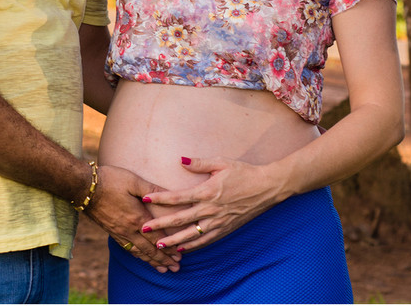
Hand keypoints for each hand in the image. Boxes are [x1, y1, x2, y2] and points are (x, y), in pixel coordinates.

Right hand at [88, 165, 181, 271]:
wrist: (83, 187)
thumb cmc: (110, 180)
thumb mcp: (133, 180)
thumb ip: (152, 190)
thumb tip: (170, 194)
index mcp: (137, 218)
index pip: (157, 239)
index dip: (169, 249)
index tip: (179, 257)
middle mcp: (129, 229)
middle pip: (149, 249)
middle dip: (164, 260)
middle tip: (176, 268)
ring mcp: (119, 232)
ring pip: (138, 252)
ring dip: (151, 261)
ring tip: (162, 269)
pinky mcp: (110, 231)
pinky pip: (126, 248)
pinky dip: (136, 255)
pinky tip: (140, 257)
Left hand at [137, 156, 281, 252]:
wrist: (267, 188)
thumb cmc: (244, 172)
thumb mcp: (222, 162)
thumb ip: (200, 163)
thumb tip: (181, 160)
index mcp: (207, 191)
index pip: (178, 197)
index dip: (159, 198)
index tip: (144, 198)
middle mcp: (210, 209)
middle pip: (180, 219)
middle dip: (160, 225)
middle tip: (143, 229)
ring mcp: (218, 222)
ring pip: (192, 235)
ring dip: (174, 241)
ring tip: (158, 246)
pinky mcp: (226, 229)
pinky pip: (206, 240)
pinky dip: (193, 246)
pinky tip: (182, 249)